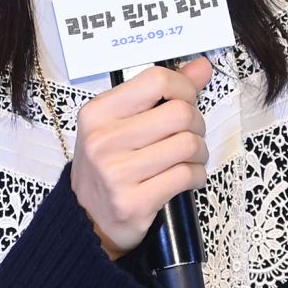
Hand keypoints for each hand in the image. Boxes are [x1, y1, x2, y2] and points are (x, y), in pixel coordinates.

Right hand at [70, 57, 212, 259]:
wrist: (86, 221)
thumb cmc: (108, 165)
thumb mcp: (121, 123)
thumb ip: (161, 93)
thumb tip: (201, 67)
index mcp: (98, 113)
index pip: (155, 80)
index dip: (183, 87)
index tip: (186, 99)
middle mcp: (103, 140)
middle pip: (179, 113)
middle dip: (197, 123)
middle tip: (190, 133)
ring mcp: (117, 173)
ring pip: (188, 145)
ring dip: (199, 152)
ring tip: (189, 157)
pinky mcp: (133, 202)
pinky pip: (186, 176)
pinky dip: (196, 175)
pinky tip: (186, 177)